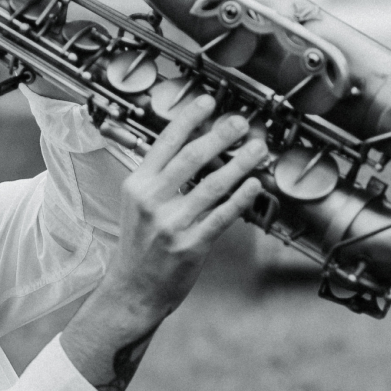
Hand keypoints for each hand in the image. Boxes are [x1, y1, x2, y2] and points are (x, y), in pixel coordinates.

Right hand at [60, 96, 266, 390]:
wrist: (133, 290)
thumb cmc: (139, 245)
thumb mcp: (139, 204)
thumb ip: (160, 177)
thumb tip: (194, 146)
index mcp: (138, 184)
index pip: (165, 142)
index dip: (188, 118)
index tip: (207, 100)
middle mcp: (152, 201)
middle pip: (192, 157)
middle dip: (220, 135)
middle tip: (241, 122)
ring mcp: (172, 224)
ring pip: (212, 184)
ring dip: (240, 163)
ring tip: (257, 149)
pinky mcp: (190, 245)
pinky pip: (222, 216)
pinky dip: (241, 198)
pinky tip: (255, 185)